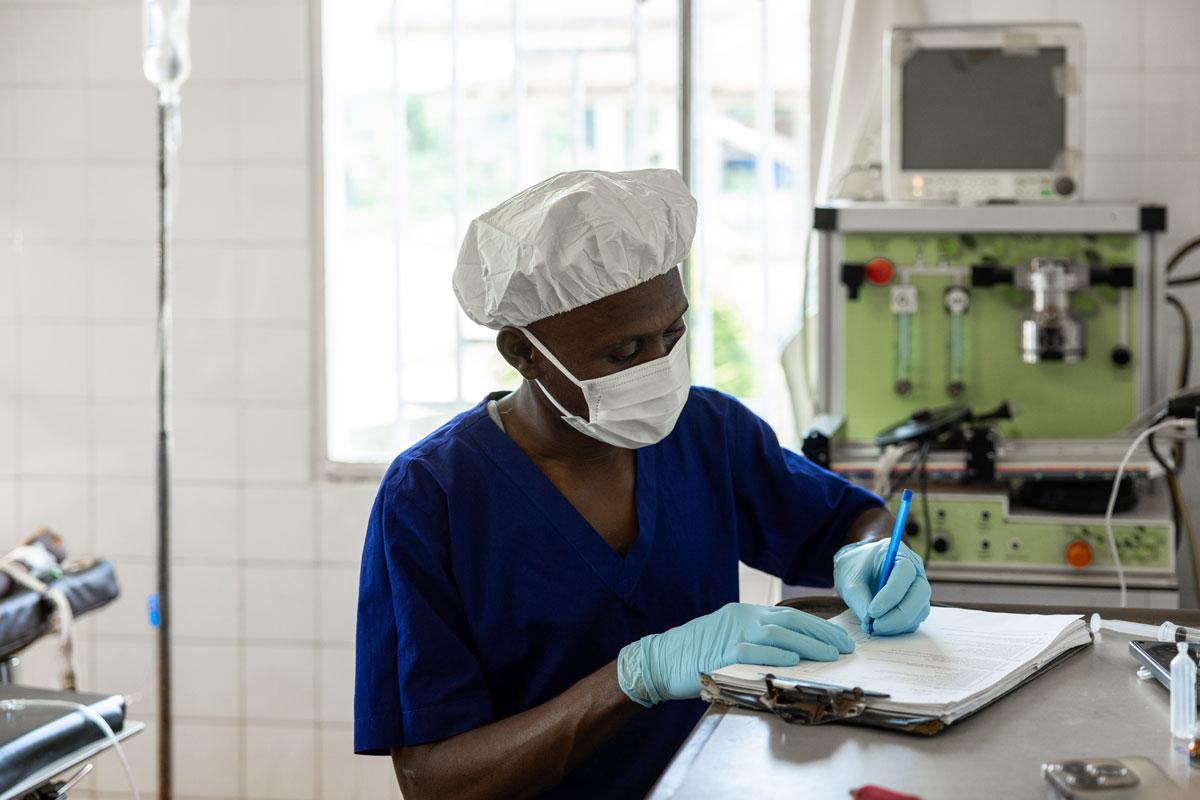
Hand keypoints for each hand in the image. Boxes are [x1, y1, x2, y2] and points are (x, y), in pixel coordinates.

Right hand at [616, 603, 853, 706]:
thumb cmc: (697, 652)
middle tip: (846, 647)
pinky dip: (776, 654)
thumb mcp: (731, 638)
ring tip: (831, 655)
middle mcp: (742, 618)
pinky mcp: (722, 652)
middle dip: (822, 635)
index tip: (841, 639)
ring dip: (808, 644)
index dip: (819, 627)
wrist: (660, 659)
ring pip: (778, 634)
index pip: (791, 616)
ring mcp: (732, 634)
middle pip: (790, 622)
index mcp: (746, 614)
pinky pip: (754, 651)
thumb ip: (759, 641)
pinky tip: (794, 659)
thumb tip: (796, 652)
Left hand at [833, 539, 930, 635]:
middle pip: (920, 593)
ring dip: (898, 624)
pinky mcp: (917, 605)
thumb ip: (859, 599)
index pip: (905, 572)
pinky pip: (914, 619)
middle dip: (899, 615)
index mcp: (898, 554)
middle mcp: (915, 569)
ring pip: (920, 610)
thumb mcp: (849, 581)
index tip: (873, 611)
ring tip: (874, 627)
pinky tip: (881, 627)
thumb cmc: (855, 569)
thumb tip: (869, 622)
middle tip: (876, 626)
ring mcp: (918, 588)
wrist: (858, 570)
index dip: (891, 594)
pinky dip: (899, 627)